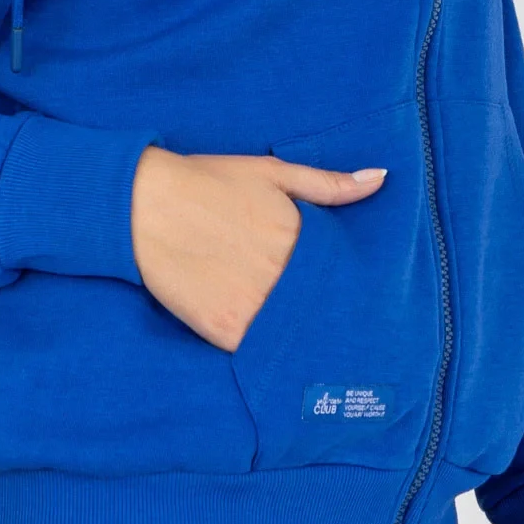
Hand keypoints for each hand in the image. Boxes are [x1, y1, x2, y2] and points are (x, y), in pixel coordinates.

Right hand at [129, 146, 386, 350]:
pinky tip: (271, 346)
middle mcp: (281, 275)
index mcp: (299, 237)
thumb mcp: (272, 172)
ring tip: (313, 344)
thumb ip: (329, 183)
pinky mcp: (225, 329)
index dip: (346, 284)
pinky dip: (265, 349)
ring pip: (293, 332)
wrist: (143, 205)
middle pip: (320, 306)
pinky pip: (258, 350)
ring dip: (300, 334)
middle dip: (327, 312)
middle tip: (349, 330)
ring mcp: (253, 305)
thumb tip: (380, 179)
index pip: (341, 273)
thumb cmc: (208, 183)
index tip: (359, 295)